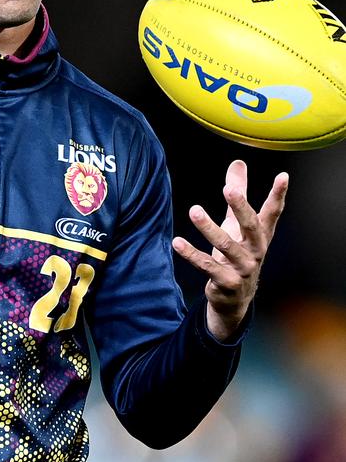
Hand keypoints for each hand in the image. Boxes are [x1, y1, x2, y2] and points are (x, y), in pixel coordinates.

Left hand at [172, 159, 288, 340]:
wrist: (234, 299)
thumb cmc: (237, 253)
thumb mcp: (237, 224)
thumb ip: (239, 193)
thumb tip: (238, 163)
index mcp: (261, 235)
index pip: (272, 212)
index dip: (278, 195)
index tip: (283, 176)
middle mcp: (256, 250)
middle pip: (250, 225)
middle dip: (240, 207)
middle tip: (228, 189)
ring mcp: (243, 268)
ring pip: (225, 245)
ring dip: (208, 227)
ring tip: (194, 211)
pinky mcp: (227, 282)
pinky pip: (207, 266)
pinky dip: (192, 254)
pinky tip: (177, 242)